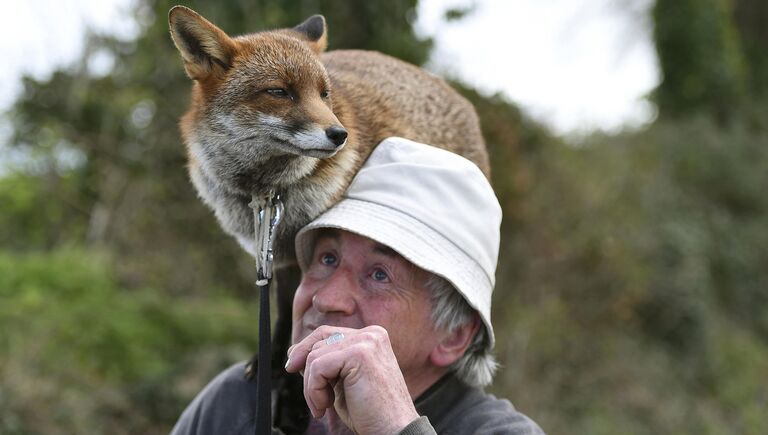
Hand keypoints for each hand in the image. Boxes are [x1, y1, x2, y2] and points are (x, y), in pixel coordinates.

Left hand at [284, 325, 419, 434]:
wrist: (393, 431)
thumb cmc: (369, 412)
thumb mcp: (342, 381)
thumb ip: (325, 363)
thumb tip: (293, 351)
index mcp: (370, 337)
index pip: (326, 333)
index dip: (305, 351)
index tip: (294, 370)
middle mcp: (371, 334)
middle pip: (318, 340)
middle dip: (308, 371)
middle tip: (315, 400)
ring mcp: (367, 341)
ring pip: (315, 355)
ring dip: (311, 387)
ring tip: (323, 406)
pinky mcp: (360, 354)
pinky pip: (318, 367)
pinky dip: (314, 390)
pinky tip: (325, 406)